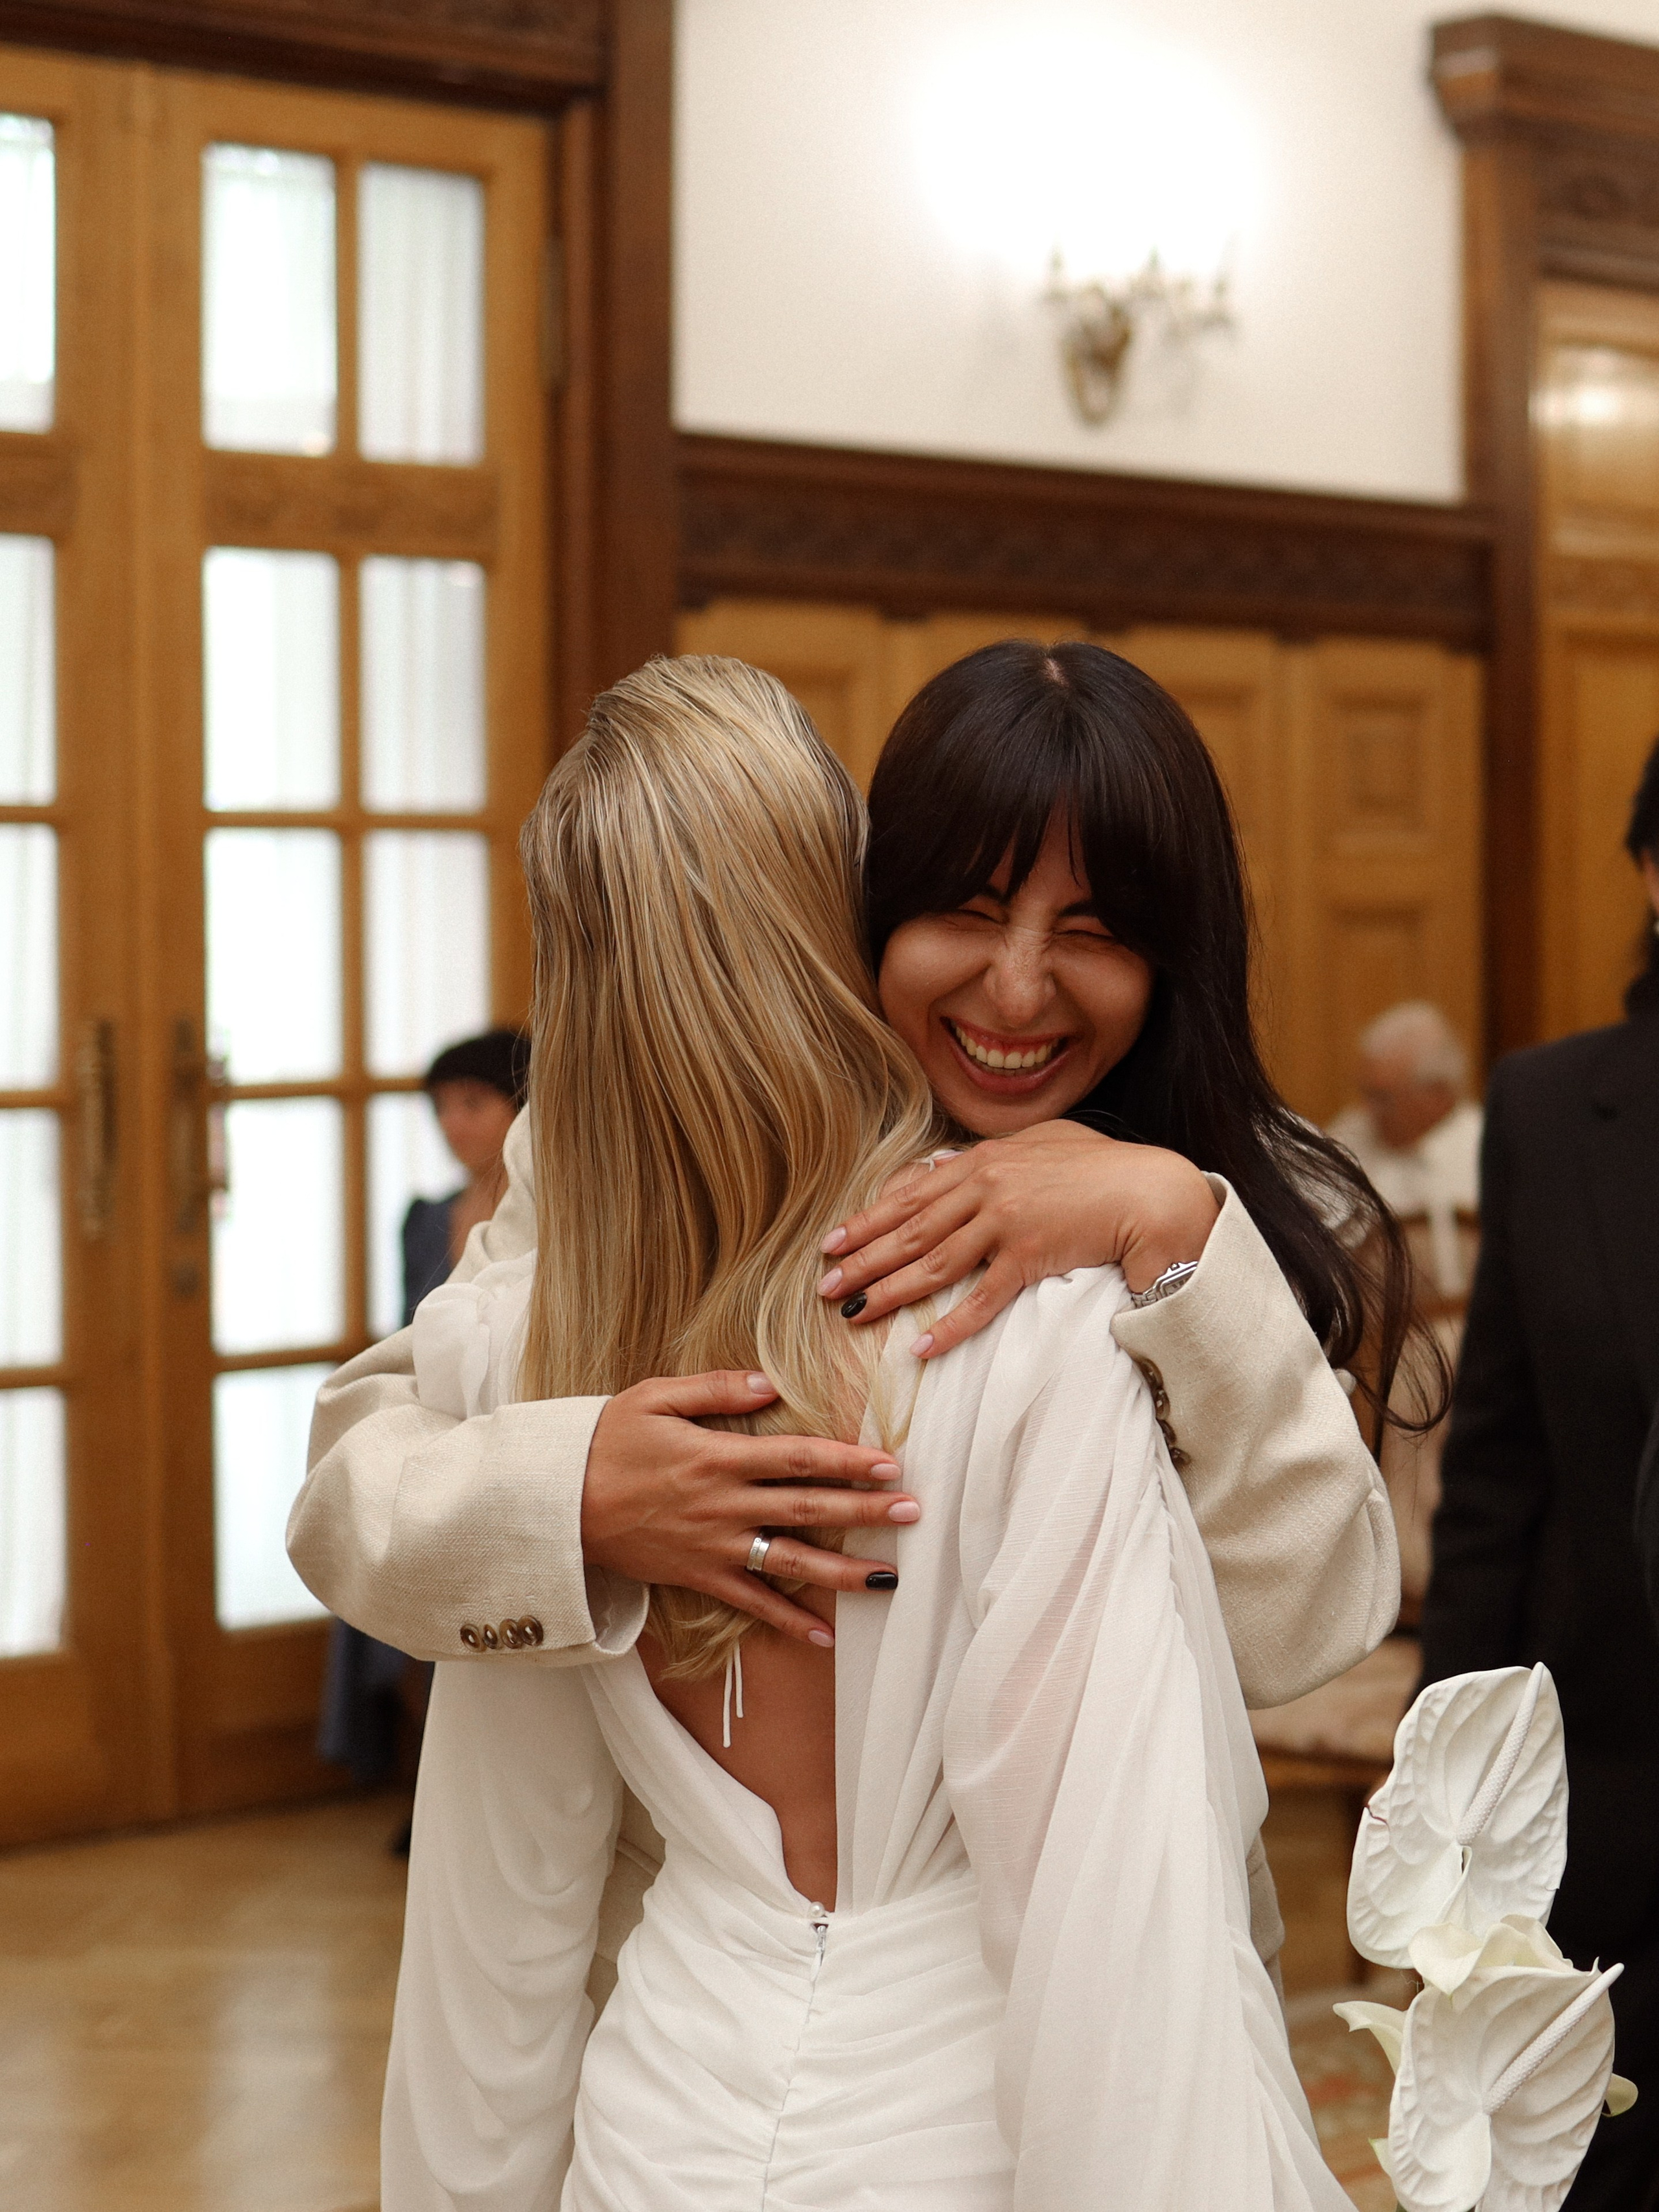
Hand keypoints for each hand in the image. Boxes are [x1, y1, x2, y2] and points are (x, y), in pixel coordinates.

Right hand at [580, 1370, 921, 1647]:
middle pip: (807, 1507)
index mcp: (718, 1456)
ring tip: (891, 1577)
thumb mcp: (654, 1397)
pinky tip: (827, 1636)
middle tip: (913, 1512)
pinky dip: (788, 1622)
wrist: (555, 1503)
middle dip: (865, 1511)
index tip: (890, 1464)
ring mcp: (713, 1547)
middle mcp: (723, 1505)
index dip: (847, 1460)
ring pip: (790, 1562)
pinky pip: (750, 1603)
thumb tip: (770, 1385)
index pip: (798, 1457)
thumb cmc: (606, 1441)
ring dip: (844, 1570)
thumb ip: (714, 1389)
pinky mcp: (697, 1577)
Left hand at [816, 1120, 1219, 1359]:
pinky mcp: (1030, 1258)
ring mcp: (1006, 1224)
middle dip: (863, 1259)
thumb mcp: (1042, 1142)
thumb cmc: (1100, 1166)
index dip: (869, 1220)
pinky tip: (923, 1348)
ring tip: (855, 1314)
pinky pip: (981, 1299)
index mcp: (984, 1161)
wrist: (1147, 1191)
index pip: (911, 1196)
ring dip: (890, 1291)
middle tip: (825, 1285)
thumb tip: (945, 1161)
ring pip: (933, 1263)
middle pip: (910, 1231)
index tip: (834, 1241)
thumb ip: (992, 1151)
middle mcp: (987, 1189)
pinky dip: (951, 1326)